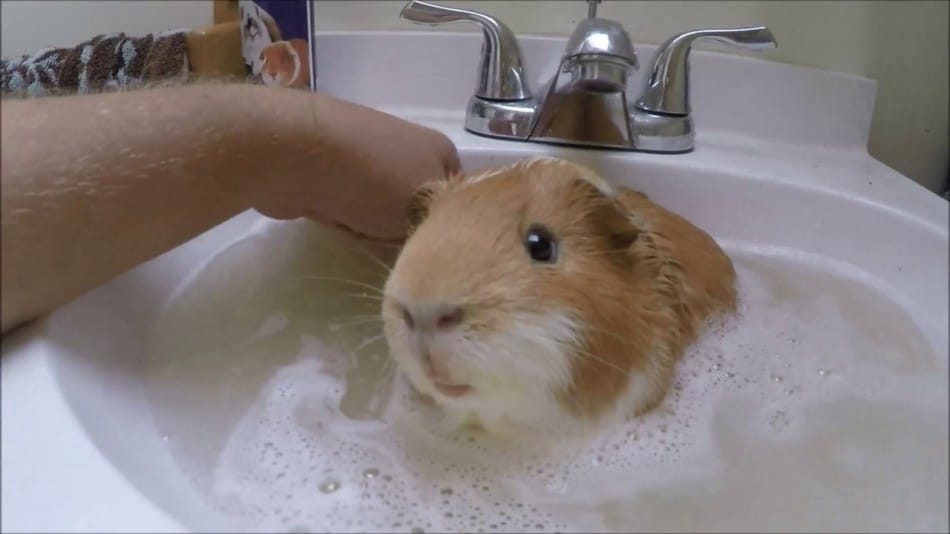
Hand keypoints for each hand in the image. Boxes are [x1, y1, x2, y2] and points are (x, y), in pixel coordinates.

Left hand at [248, 89, 460, 245]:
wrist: (297, 154)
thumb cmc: (375, 182)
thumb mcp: (425, 214)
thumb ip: (437, 231)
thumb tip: (430, 241)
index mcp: (439, 150)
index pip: (456, 197)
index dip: (445, 226)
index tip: (433, 248)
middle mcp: (406, 149)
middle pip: (414, 209)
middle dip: (402, 231)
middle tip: (394, 245)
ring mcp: (365, 158)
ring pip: (379, 213)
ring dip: (369, 229)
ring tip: (358, 229)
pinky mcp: (330, 171)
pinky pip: (347, 209)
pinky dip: (342, 220)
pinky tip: (333, 219)